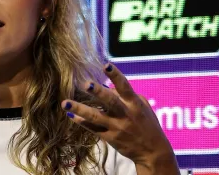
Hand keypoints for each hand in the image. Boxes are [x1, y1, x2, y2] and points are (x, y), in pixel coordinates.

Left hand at [61, 63, 177, 170]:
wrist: (153, 152)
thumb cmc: (147, 124)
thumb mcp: (142, 107)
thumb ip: (127, 95)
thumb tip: (108, 87)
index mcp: (134, 104)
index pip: (125, 87)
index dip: (116, 76)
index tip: (106, 66)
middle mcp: (125, 114)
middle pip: (110, 101)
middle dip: (98, 92)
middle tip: (85, 84)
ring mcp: (116, 127)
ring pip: (96, 117)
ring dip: (79, 109)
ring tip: (65, 103)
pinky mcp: (110, 138)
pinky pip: (93, 129)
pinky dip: (81, 121)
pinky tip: (71, 115)